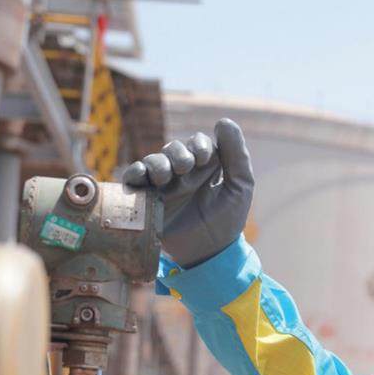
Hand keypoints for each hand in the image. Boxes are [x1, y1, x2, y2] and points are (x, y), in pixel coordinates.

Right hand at [122, 118, 253, 267]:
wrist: (210, 253)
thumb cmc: (227, 220)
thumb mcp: (240, 186)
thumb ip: (237, 155)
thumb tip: (224, 121)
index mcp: (205, 167)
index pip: (197, 143)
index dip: (199, 144)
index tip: (204, 159)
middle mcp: (183, 173)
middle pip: (174, 148)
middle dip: (178, 154)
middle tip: (184, 169)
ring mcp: (164, 185)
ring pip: (153, 160)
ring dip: (157, 163)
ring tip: (164, 177)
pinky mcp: (147, 198)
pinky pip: (134, 178)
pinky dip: (134, 173)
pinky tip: (141, 178)